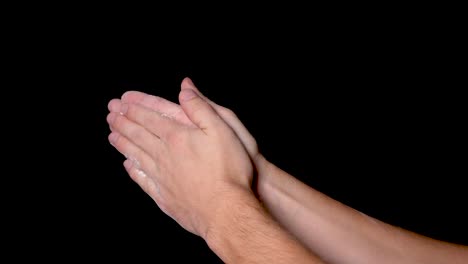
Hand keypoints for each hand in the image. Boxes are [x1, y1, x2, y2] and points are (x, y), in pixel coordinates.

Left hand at [107, 87, 253, 237]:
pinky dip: (133, 170)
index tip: (121, 102)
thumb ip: (201, 108)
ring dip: (123, 144)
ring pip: (137, 155)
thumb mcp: (222, 130)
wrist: (225, 211)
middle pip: (138, 135)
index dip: (135, 108)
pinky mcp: (164, 196)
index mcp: (177, 137)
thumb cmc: (228, 170)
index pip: (150, 118)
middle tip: (110, 114)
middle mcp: (164, 155)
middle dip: (123, 122)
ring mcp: (162, 177)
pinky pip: (143, 179)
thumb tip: (184, 89)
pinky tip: (129, 165)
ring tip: (112, 136)